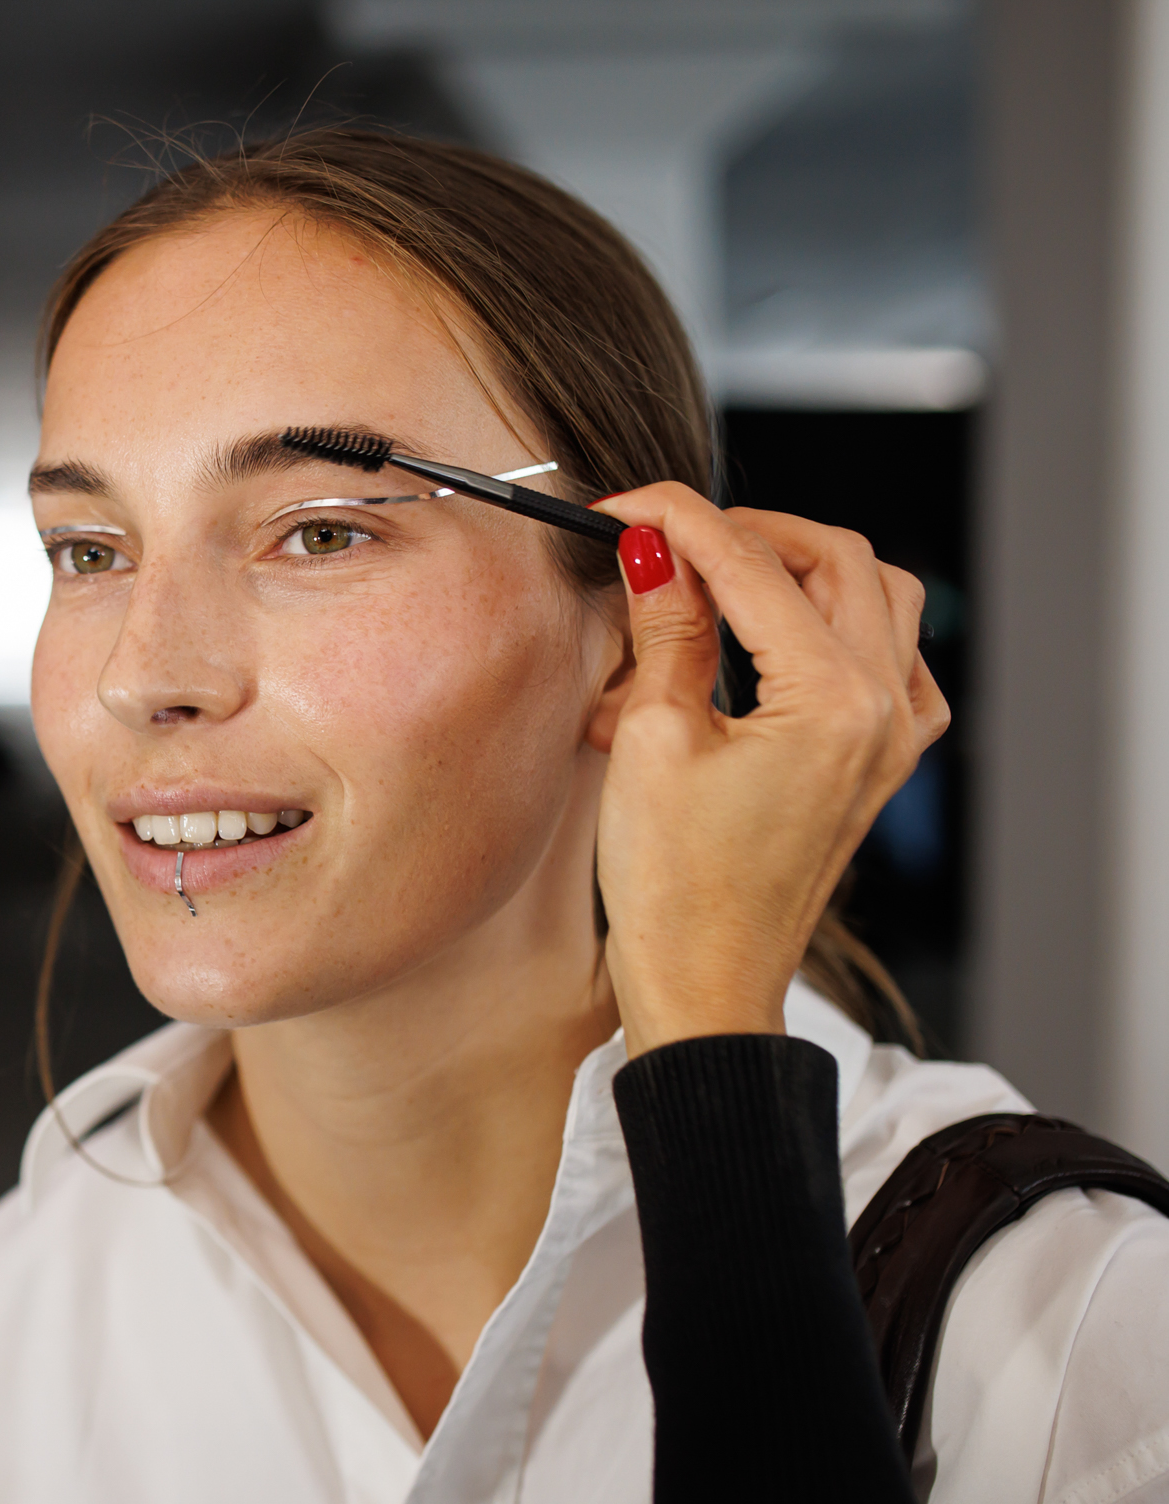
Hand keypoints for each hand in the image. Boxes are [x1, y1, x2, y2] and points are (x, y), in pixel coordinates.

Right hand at [587, 485, 949, 1055]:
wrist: (706, 982)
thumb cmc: (676, 886)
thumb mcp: (652, 739)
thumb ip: (665, 629)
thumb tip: (654, 552)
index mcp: (832, 699)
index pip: (753, 565)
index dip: (677, 522)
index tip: (622, 509)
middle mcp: (883, 708)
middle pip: (835, 558)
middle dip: (746, 531)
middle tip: (666, 540)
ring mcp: (893, 736)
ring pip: (875, 596)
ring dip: (799, 569)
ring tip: (719, 580)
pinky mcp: (879, 762)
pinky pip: (889, 657)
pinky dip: (835, 627)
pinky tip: (773, 644)